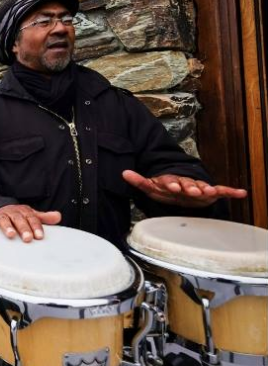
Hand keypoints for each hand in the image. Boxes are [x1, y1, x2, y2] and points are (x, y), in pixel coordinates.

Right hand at [0, 204, 61, 242]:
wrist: (3, 207)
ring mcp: (2, 214)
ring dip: (7, 227)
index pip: (32, 218)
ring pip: (4, 219)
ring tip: (11, 235)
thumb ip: (44, 217)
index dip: (36, 227)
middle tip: (28, 238)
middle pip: (19, 219)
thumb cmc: (20, 216)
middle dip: (23, 228)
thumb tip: (59, 216)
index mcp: (25, 211)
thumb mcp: (32, 215)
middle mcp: (13, 212)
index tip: (40, 237)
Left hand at [122, 170, 246, 207]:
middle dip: (189, 186)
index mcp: (171, 180)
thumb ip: (138, 181)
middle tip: (192, 190)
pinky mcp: (210, 192)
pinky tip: (241, 193)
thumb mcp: (150, 186)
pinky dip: (231, 192)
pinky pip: (222, 191)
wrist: (180, 190)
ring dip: (206, 189)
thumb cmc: (165, 190)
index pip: (170, 181)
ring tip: (209, 191)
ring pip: (202, 187)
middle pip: (187, 184)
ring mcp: (198, 187)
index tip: (171, 185)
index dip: (170, 183)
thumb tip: (123, 172)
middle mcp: (186, 183)